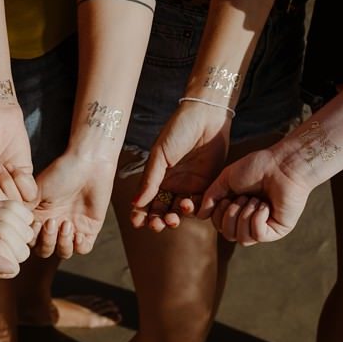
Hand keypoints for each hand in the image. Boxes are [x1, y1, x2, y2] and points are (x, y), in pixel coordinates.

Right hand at [0, 159, 33, 278]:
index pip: (12, 266)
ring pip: (27, 234)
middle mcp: (3, 252)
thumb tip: (13, 269)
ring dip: (5, 218)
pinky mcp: (19, 216)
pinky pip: (28, 217)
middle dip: (2, 231)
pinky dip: (11, 207)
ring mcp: (13, 234)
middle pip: (22, 253)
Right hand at [31, 153, 114, 257]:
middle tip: (51, 222)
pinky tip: (78, 234)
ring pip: (63, 252)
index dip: (31, 238)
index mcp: (38, 217)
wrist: (88, 163)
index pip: (29, 240)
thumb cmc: (61, 172)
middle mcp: (53, 225)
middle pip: (44, 250)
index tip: (35, 224)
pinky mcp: (89, 229)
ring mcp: (72, 228)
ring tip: (67, 224)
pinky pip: (83, 249)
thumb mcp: (36, 192)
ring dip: (63, 243)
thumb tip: (8, 226)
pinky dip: (79, 246)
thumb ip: (23, 211)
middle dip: (47, 241)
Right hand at [131, 102, 230, 230]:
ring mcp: (189, 186)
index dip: (141, 213)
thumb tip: (136, 203)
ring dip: (174, 217)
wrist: (207, 117)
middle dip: (157, 220)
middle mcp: (171, 184)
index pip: (146, 200)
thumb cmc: (179, 130)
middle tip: (157, 224)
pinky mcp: (207, 185)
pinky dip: (193, 211)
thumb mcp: (160, 154)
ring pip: (179, 210)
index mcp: (156, 176)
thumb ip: (150, 180)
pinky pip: (199, 205)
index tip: (137, 223)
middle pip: (161, 209)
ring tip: (173, 218)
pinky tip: (189, 206)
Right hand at [197, 141, 314, 244]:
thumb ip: (211, 197)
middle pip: (228, 235)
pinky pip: (257, 235)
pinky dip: (257, 219)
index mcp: (238, 209)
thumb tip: (199, 216)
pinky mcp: (277, 231)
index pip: (219, 226)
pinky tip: (265, 206)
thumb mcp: (226, 179)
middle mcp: (250, 220)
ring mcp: (264, 227)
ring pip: (242, 239)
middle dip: (231, 215)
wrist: (283, 164)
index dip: (218, 214)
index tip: (227, 197)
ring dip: (244, 216)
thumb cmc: (258, 167)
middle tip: (243, 197)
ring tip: (255, 200)